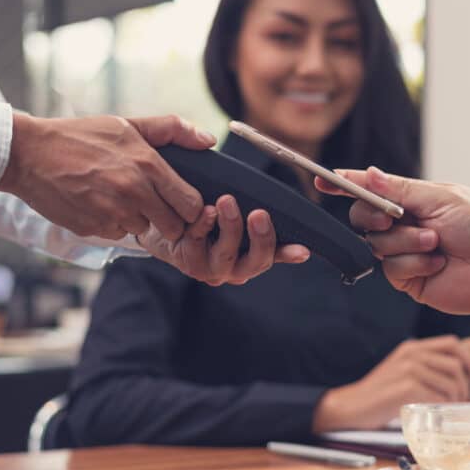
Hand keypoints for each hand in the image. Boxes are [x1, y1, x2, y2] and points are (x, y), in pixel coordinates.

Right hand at [0, 113, 213, 241]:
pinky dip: (113, 224)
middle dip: (169, 220)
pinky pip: (117, 234)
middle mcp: (134, 192)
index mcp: (148, 166)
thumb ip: (171, 130)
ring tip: (119, 198)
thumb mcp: (127, 125)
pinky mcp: (93, 228)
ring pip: (143, 231)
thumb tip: (209, 140)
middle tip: (155, 206)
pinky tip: (99, 204)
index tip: (184, 204)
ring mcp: (112, 213)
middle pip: (173, 227)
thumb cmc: (81, 136)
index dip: (191, 208)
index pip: (192, 204)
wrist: (28, 154)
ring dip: (137, 220)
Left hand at [137, 195, 309, 285]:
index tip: (302, 250)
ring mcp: (212, 269)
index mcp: (253, 257)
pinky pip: (197, 244)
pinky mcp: (188, 262)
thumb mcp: (237, 215)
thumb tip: (282, 208)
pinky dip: (201, 226)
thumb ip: (259, 215)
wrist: (167, 223)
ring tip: (226, 201)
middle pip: (256, 261)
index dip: (290, 254)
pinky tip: (204, 210)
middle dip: (260, 237)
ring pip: (226, 254)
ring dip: (229, 227)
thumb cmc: (210, 216)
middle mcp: (236, 268)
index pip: (277, 255)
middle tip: (259, 213)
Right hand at [312, 335, 469, 431]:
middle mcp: (412, 354)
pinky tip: (439, 417)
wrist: (350, 408)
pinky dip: (444, 409)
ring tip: (451, 413)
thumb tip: (461, 379)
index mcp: (412, 348)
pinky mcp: (406, 387)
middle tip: (466, 404)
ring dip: (457, 400)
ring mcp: (409, 369)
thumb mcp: (402, 374)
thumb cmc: (380, 397)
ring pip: (451, 382)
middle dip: (467, 385)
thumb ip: (426, 370)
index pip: (452, 344)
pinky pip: (439, 396)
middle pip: (456, 363)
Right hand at [315, 168, 469, 323]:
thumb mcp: (442, 198)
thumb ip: (400, 188)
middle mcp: (404, 224)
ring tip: (436, 243)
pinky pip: (391, 268)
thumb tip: (367, 173)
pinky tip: (437, 263)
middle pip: (363, 217)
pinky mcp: (408, 278)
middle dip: (373, 215)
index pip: (372, 189)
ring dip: (406, 241)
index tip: (323, 179)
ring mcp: (404, 252)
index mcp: (413, 199)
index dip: (346, 184)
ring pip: (375, 243)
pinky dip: (414, 263)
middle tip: (393, 216)